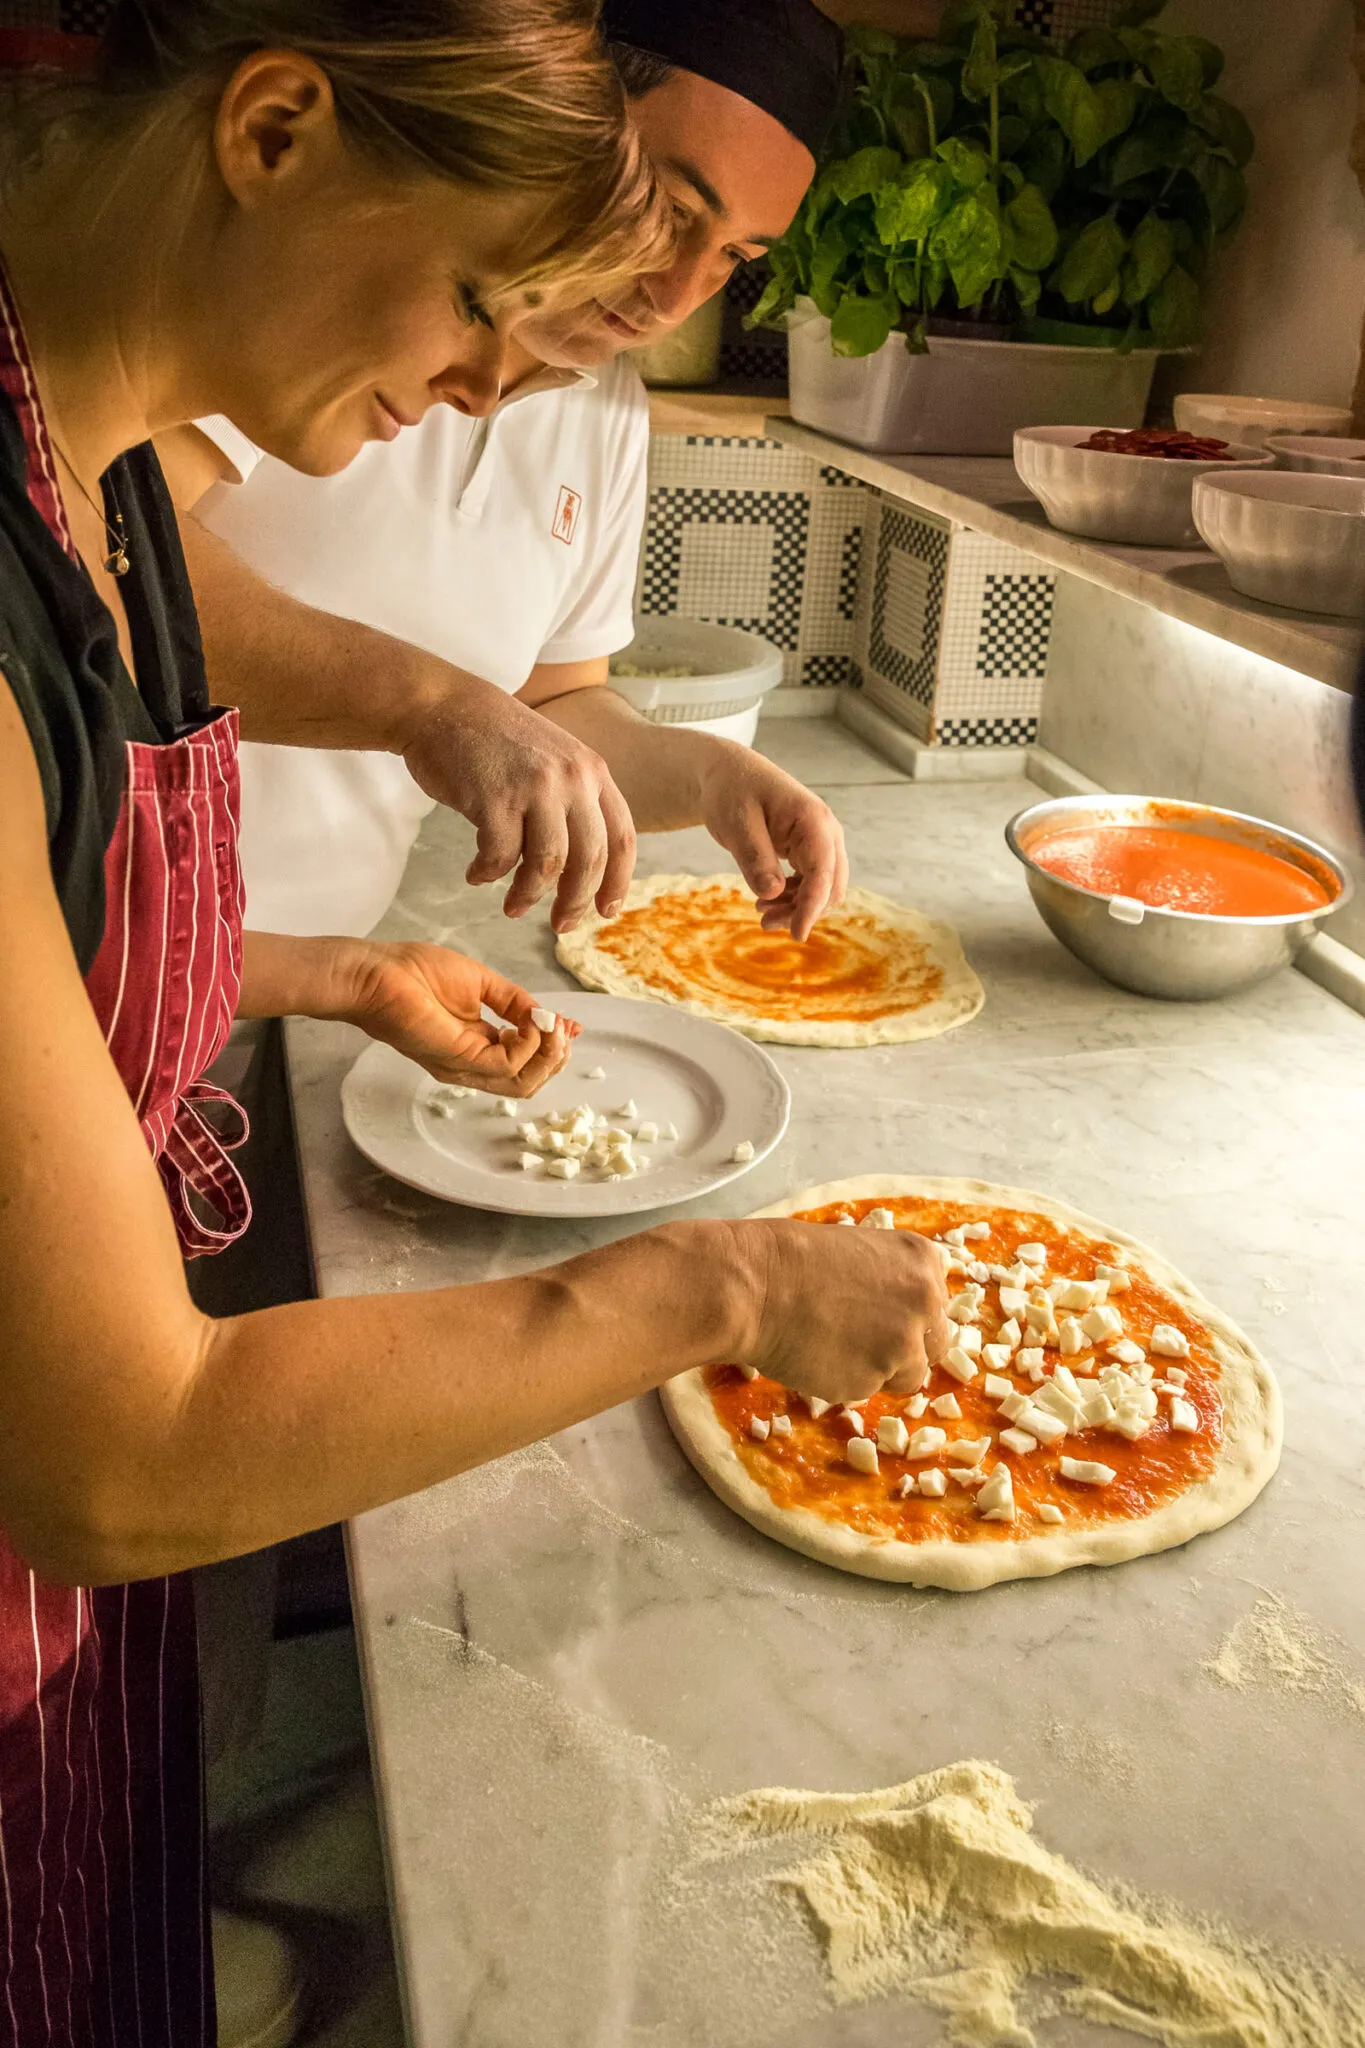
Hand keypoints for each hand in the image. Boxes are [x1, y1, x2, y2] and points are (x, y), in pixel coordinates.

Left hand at [336, 941, 580, 1096]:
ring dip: (549, 1054)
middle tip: (562, 1028)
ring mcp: (464, 1066)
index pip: (524, 1062)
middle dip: (555, 1056)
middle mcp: (471, 1064)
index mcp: (476, 1045)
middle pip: (528, 1081)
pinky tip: (532, 1023)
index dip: (552, 1046)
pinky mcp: (459, 1058)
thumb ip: (514, 1001)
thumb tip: (545, 1016)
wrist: (375, 971)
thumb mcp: (481, 983)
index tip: (570, 1025)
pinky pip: (509, 1064)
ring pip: (523, 1083)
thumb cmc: (413, 971)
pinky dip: (531, 1045)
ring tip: (554, 1026)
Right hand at [401, 677, 636, 932]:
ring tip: (513, 908)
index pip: (621, 838)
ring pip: (547, 866)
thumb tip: (583, 869)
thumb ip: (574, 802)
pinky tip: (476, 874)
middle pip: (589, 860)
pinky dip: (488, 874)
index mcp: (592, 771)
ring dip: (528, 895)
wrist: (444, 705)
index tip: (606, 911)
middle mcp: (571, 778)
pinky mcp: (495, 798)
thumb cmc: (495, 741)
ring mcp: (535, 787)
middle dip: (575, 902)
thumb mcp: (554, 760)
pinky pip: (501, 857)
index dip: (617, 882)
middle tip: (561, 926)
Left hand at [695, 745, 848, 941]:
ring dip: (797, 907)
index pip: (823, 873)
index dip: (812, 908)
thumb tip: (773, 894)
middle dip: (803, 911)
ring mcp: (821, 842)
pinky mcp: (810, 851)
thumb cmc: (732, 792)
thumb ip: (755, 857)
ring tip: (760, 913)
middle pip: (830, 887)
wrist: (730, 775)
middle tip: (764, 921)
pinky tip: (767, 900)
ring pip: (823, 889)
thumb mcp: (736, 824)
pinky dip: (793, 898)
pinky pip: (811, 883)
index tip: (797, 936)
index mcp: (813, 820)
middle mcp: (826, 832)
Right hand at [731, 1220, 950, 1401]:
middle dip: (906, 1347)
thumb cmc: (791, 1258)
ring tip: (834, 1345)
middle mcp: (924, 1302)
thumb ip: (890, 1280)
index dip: (908, 1312)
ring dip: (879, 1369)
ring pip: (909, 1375)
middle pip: (935, 1342)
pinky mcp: (872, 1381)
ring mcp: (902, 1345)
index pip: (936, 1301)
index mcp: (922, 1261)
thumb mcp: (858, 1249)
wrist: (755, 1285)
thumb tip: (895, 1311)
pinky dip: (847, 1380)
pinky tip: (818, 1356)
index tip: (881, 1313)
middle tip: (864, 1339)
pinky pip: (869, 1390)